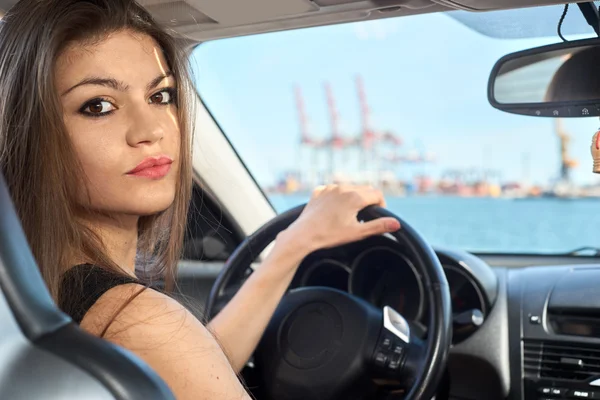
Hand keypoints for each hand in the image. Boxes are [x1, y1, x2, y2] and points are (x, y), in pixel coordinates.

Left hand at [281, 184, 400, 256]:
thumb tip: (396, 223)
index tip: (378, 215)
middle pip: (364, 189)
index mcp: (354, 196)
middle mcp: (342, 187)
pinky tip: (335, 209)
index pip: (377, 194)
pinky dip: (338, 196)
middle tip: (365, 216)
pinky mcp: (318, 191)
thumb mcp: (357, 233)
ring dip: (354, 197)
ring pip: (349, 187)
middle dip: (368, 200)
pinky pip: (333, 189)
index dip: (382, 204)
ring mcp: (329, 188)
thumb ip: (378, 226)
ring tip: (350, 213)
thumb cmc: (329, 235)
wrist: (303, 235)